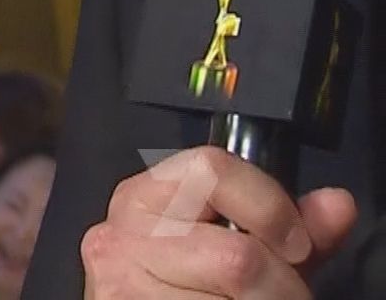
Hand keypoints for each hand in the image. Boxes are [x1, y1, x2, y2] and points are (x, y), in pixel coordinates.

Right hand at [81, 146, 356, 297]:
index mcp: (145, 196)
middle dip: (276, 284)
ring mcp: (120, 282)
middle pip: (234, 256)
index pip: (210, 170)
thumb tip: (336, 205)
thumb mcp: (246, 245)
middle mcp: (121, 233)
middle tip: (276, 294)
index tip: (294, 245)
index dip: (270, 209)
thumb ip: (290, 225)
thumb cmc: (194, 284)